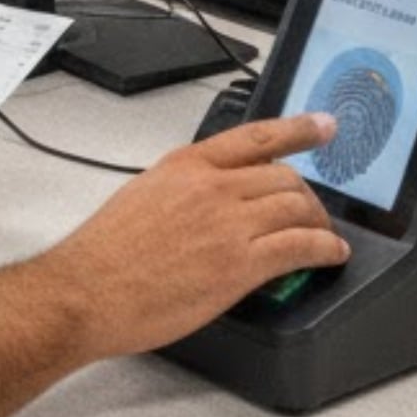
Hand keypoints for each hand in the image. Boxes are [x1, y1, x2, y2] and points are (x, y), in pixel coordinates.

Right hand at [41, 113, 348, 360]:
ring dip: (319, 223)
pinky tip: (330, 256)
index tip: (323, 125)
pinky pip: (300, 246)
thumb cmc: (105, 253)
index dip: (297, 129)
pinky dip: (324, 249)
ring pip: (297, 207)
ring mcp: (228, 223)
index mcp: (185, 165)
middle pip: (284, 176)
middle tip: (313, 213)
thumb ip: (185, 189)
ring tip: (324, 238)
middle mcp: (211, 186)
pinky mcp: (239, 263)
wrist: (87, 290)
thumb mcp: (144, 195)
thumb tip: (215, 202)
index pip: (254, 137)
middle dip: (307, 196)